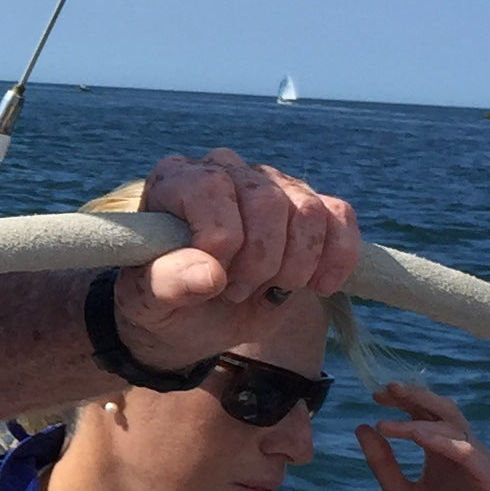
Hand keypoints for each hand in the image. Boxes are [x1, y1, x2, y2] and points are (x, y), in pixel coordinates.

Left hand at [111, 148, 359, 368]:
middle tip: (235, 292)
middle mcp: (225, 170)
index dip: (220, 243)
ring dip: (296, 265)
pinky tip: (318, 286)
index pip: (211, 190)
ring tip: (267, 290)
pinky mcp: (307, 210)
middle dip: (259, 262)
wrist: (193, 321)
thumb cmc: (163, 303)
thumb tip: (210, 273)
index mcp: (176, 180)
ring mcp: (271, 185)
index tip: (213, 281)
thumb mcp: (149, 301)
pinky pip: (340, 216)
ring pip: (308, 210)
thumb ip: (167, 283)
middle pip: (267, 201)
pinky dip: (338, 257)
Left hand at [356, 381, 489, 490]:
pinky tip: (420, 437)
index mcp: (441, 452)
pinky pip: (469, 454)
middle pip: (443, 411)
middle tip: (387, 390)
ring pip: (454, 428)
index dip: (404, 400)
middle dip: (415, 397)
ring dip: (421, 421)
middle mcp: (461, 452)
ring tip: (389, 424)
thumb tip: (362, 427)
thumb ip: (382, 463)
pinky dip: (444, 442)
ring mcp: (479, 464)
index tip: (376, 394)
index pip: (425, 414)